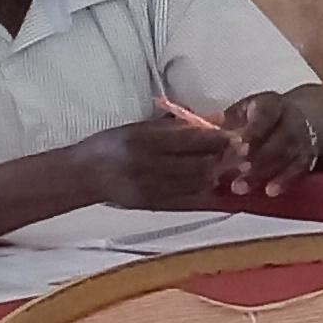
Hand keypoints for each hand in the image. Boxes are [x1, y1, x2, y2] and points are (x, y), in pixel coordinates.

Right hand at [73, 117, 239, 208]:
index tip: (234, 134)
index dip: (217, 139)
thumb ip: (176, 124)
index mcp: (142, 141)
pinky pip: (188, 199)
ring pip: (197, 183)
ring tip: (225, 164)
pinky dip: (203, 190)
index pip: (190, 140)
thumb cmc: (111, 145)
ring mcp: (150, 189)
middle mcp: (147, 166)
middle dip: (222, 157)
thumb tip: (214, 118)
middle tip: (238, 151)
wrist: (84, 176)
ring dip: (216, 174)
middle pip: (198, 164)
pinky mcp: (152, 204)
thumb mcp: (139, 127)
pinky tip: (209, 181)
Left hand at [219, 90, 322, 196]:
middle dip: (257, 157)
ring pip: (288, 155)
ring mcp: (303, 138)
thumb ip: (222, 125)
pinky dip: (284, 181)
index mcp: (271, 103)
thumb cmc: (255, 120)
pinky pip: (299, 169)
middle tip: (236, 171)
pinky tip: (270, 191)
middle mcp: (292, 119)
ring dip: (265, 173)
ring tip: (241, 187)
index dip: (253, 130)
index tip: (237, 144)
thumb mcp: (239, 114)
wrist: (292, 123)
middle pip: (279, 138)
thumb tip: (200, 136)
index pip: (266, 113)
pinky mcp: (308, 157)